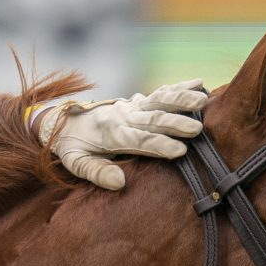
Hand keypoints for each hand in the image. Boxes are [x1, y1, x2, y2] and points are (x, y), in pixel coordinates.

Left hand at [33, 80, 206, 189]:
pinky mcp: (136, 102)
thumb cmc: (72, 147)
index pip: (138, 140)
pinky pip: (159, 93)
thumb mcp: (76, 163)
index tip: (180, 151)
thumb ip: (96, 173)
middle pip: (152, 119)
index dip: (159, 145)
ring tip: (202, 100)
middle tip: (197, 130)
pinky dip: (178, 88)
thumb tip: (119, 182)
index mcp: (110, 133)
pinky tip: (198, 83)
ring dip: (181, 100)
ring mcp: (131, 107)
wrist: (62, 122)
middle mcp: (123, 117)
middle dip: (175, 124)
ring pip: (158, 101)